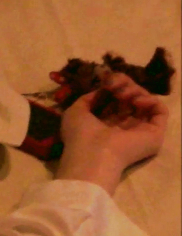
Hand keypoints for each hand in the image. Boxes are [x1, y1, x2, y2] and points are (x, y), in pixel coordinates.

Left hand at [56, 73, 168, 192]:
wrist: (93, 155)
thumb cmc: (80, 135)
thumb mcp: (76, 111)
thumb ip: (89, 99)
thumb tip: (102, 90)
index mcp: (106, 121)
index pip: (116, 98)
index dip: (113, 85)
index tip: (106, 80)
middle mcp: (125, 125)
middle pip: (132, 97)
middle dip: (124, 84)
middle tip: (114, 84)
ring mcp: (140, 129)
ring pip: (146, 101)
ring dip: (135, 90)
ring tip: (122, 94)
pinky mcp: (155, 133)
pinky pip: (159, 110)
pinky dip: (150, 100)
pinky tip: (136, 101)